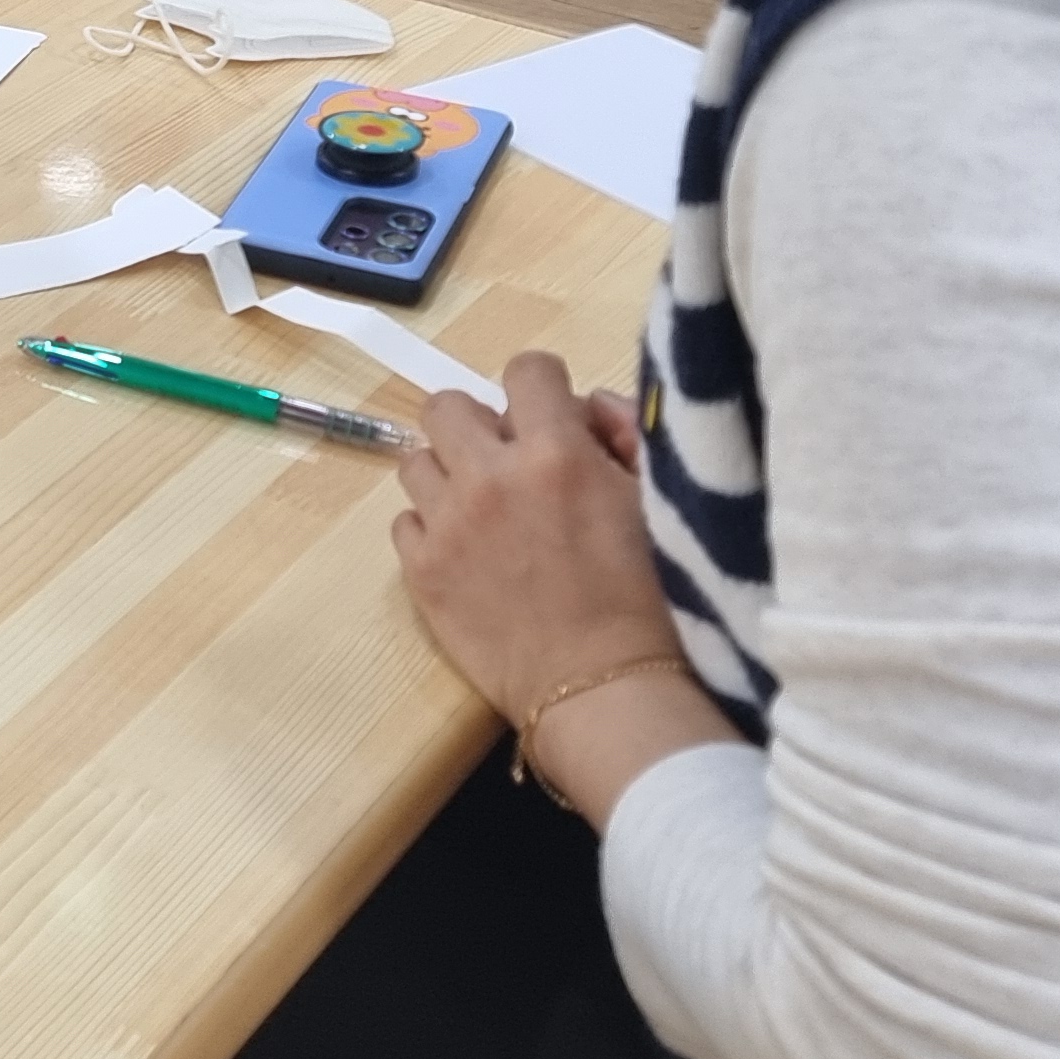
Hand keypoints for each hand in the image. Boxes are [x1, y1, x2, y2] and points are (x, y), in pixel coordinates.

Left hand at [389, 352, 733, 826]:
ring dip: (449, 475)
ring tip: (483, 512)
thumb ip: (619, 440)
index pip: (526, 370)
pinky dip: (432, 529)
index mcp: (556, 452)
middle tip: (508, 464)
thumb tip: (585, 411)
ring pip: (416, 460)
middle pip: (447, 406)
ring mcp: (447, 523)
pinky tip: (468, 555)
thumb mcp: (654, 503)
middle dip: (479, 426)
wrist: (604, 688)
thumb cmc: (650, 599)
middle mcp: (491, 476)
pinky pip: (405, 520)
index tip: (552, 419)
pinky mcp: (420, 570)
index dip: (542, 389)